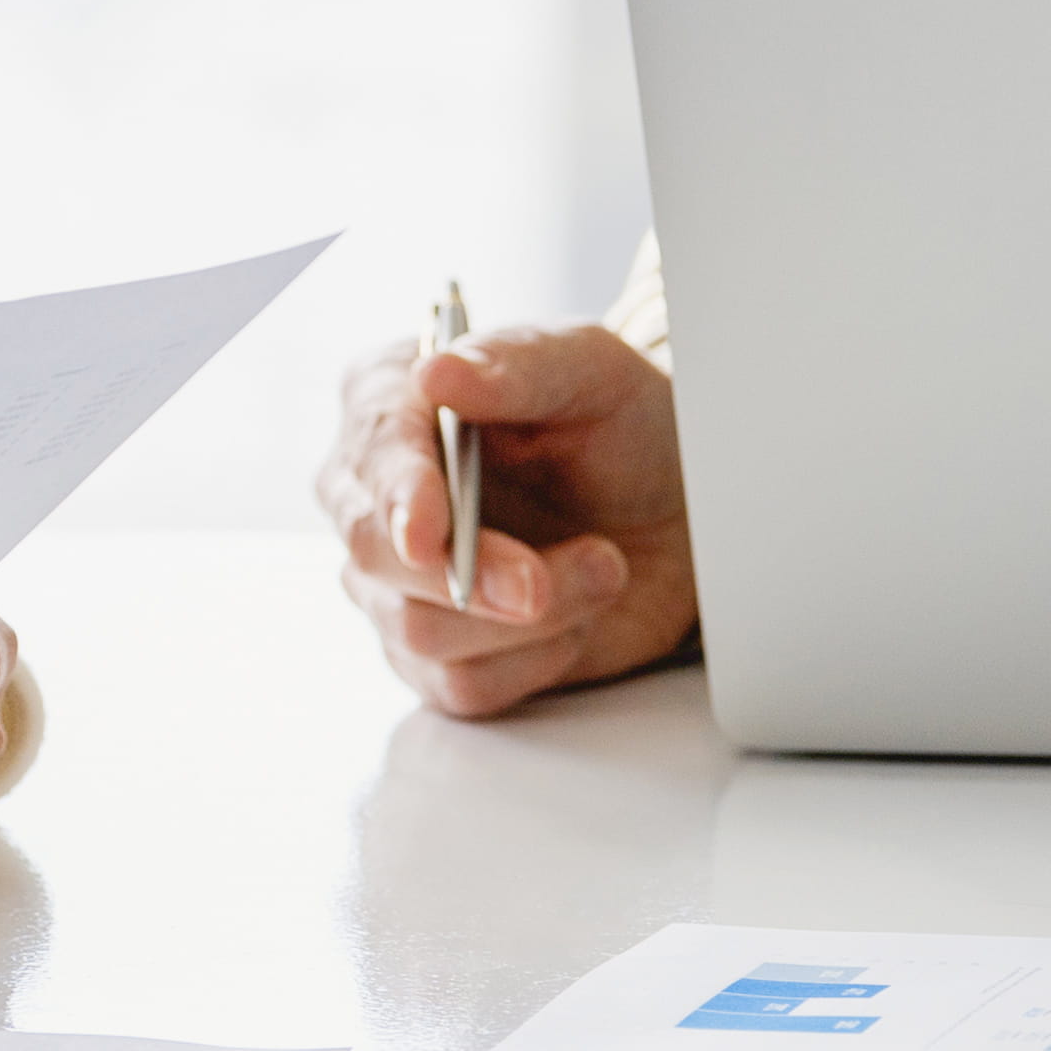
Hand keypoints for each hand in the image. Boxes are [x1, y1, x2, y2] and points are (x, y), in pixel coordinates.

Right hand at [318, 322, 699, 717]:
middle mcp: (378, 500)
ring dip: (531, 617)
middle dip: (468, 576)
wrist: (678, 509)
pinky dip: (536, 660)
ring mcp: (400, 585)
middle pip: (376, 556)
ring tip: (603, 566)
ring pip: (422, 632)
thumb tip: (436, 372)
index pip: (372, 456)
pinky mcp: (439, 656)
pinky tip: (577, 618)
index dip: (400, 495)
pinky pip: (464, 686)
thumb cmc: (624, 427)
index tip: (430, 529)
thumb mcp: (591, 369)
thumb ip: (516, 364)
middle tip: (541, 583)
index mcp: (390, 407)